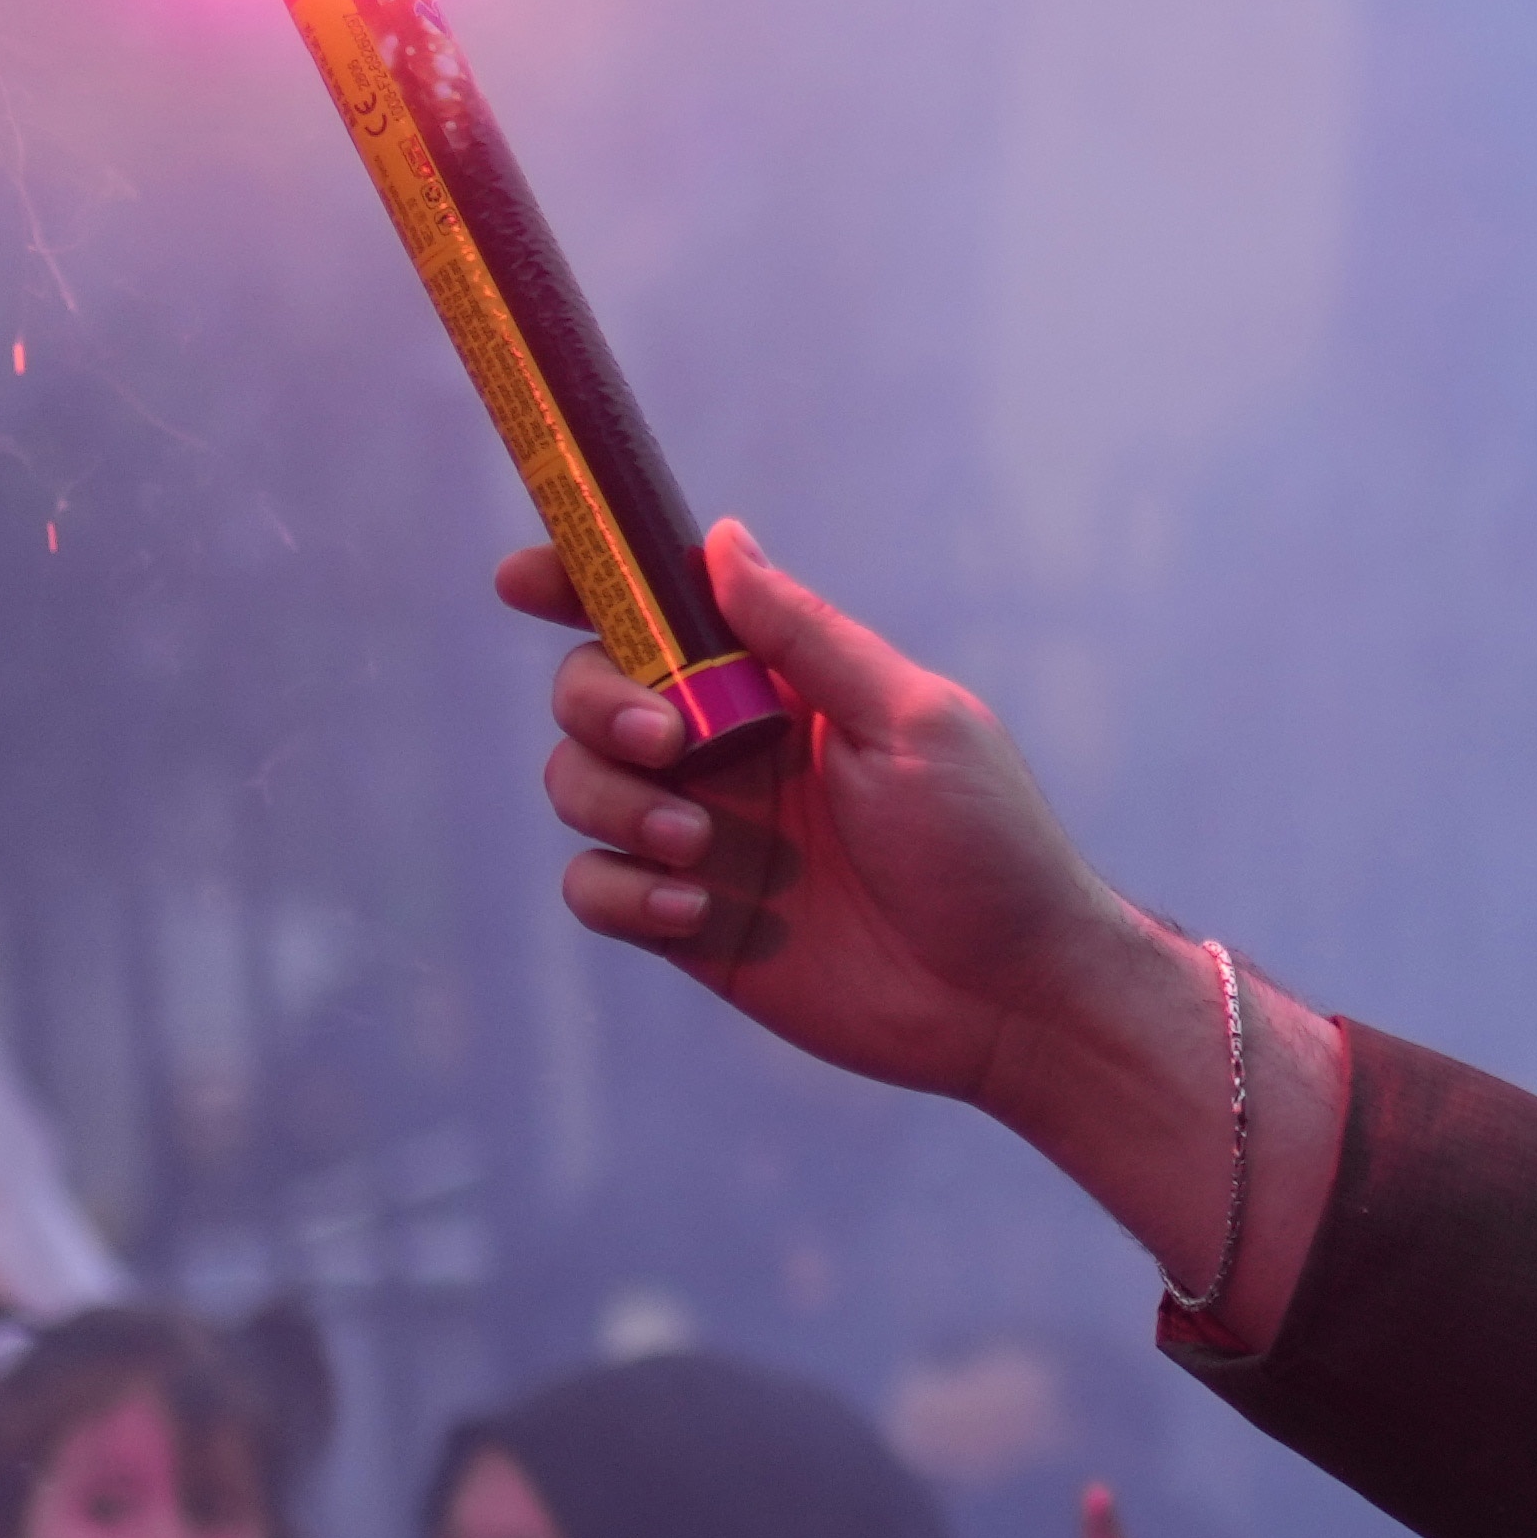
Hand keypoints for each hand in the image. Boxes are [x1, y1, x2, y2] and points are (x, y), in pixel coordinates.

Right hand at [510, 525, 1186, 1124]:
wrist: (1011, 997)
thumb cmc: (987, 847)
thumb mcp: (910, 721)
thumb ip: (806, 637)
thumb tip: (722, 540)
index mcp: (779, 689)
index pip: (661, 617)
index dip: (584, 585)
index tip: (525, 580)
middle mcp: (727, 754)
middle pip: (592, 691)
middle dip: (598, 702)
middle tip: (668, 740)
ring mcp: (703, 837)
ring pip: (578, 785)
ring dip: (614, 800)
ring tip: (697, 845)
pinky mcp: (689, 924)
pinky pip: (594, 888)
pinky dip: (620, 890)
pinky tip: (693, 911)